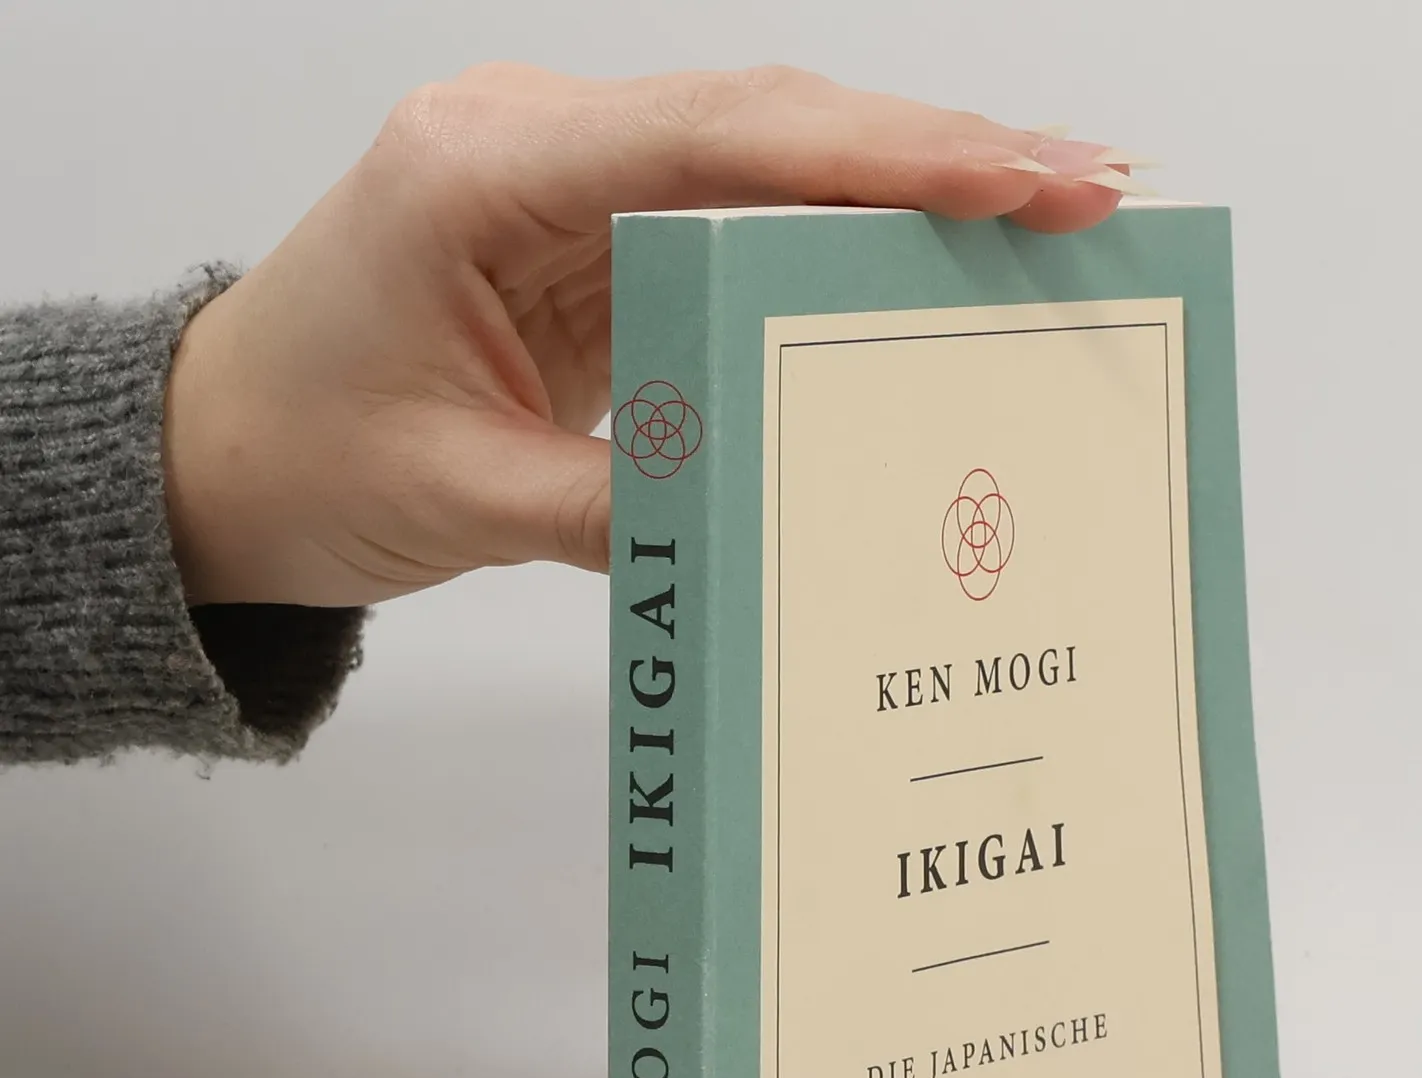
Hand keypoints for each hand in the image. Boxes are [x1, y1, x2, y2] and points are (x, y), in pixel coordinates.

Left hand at [163, 64, 1132, 606]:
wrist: (225, 448)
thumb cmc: (305, 452)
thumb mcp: (461, 500)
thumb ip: (619, 501)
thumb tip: (773, 507)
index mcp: (480, 171)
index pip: (717, 136)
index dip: (881, 153)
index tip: (1016, 176)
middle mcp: (538, 143)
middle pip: (770, 123)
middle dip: (940, 152)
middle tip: (1093, 188)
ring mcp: (573, 181)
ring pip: (773, 159)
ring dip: (912, 186)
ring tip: (1056, 216)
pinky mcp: (600, 235)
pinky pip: (743, 220)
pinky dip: (847, 238)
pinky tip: (938, 258)